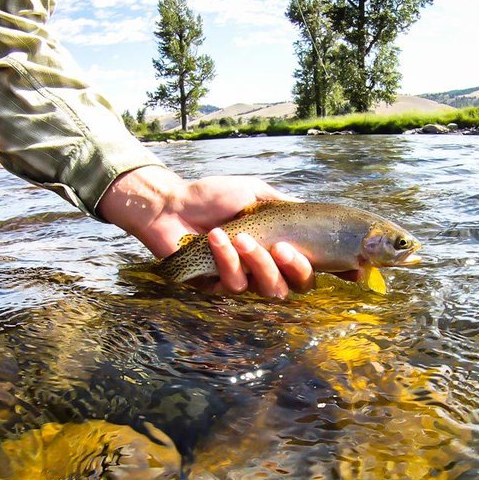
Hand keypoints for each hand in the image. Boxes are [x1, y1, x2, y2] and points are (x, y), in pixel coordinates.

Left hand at [97, 165, 314, 297]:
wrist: (172, 203)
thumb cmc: (211, 196)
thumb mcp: (252, 192)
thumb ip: (280, 203)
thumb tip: (306, 210)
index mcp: (272, 249)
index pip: (300, 272)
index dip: (304, 268)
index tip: (294, 248)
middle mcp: (258, 269)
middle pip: (285, 288)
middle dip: (283, 268)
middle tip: (278, 247)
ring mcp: (237, 279)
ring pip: (259, 288)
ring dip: (253, 260)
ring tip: (239, 235)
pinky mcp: (213, 286)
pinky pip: (229, 285)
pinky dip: (225, 259)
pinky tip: (215, 238)